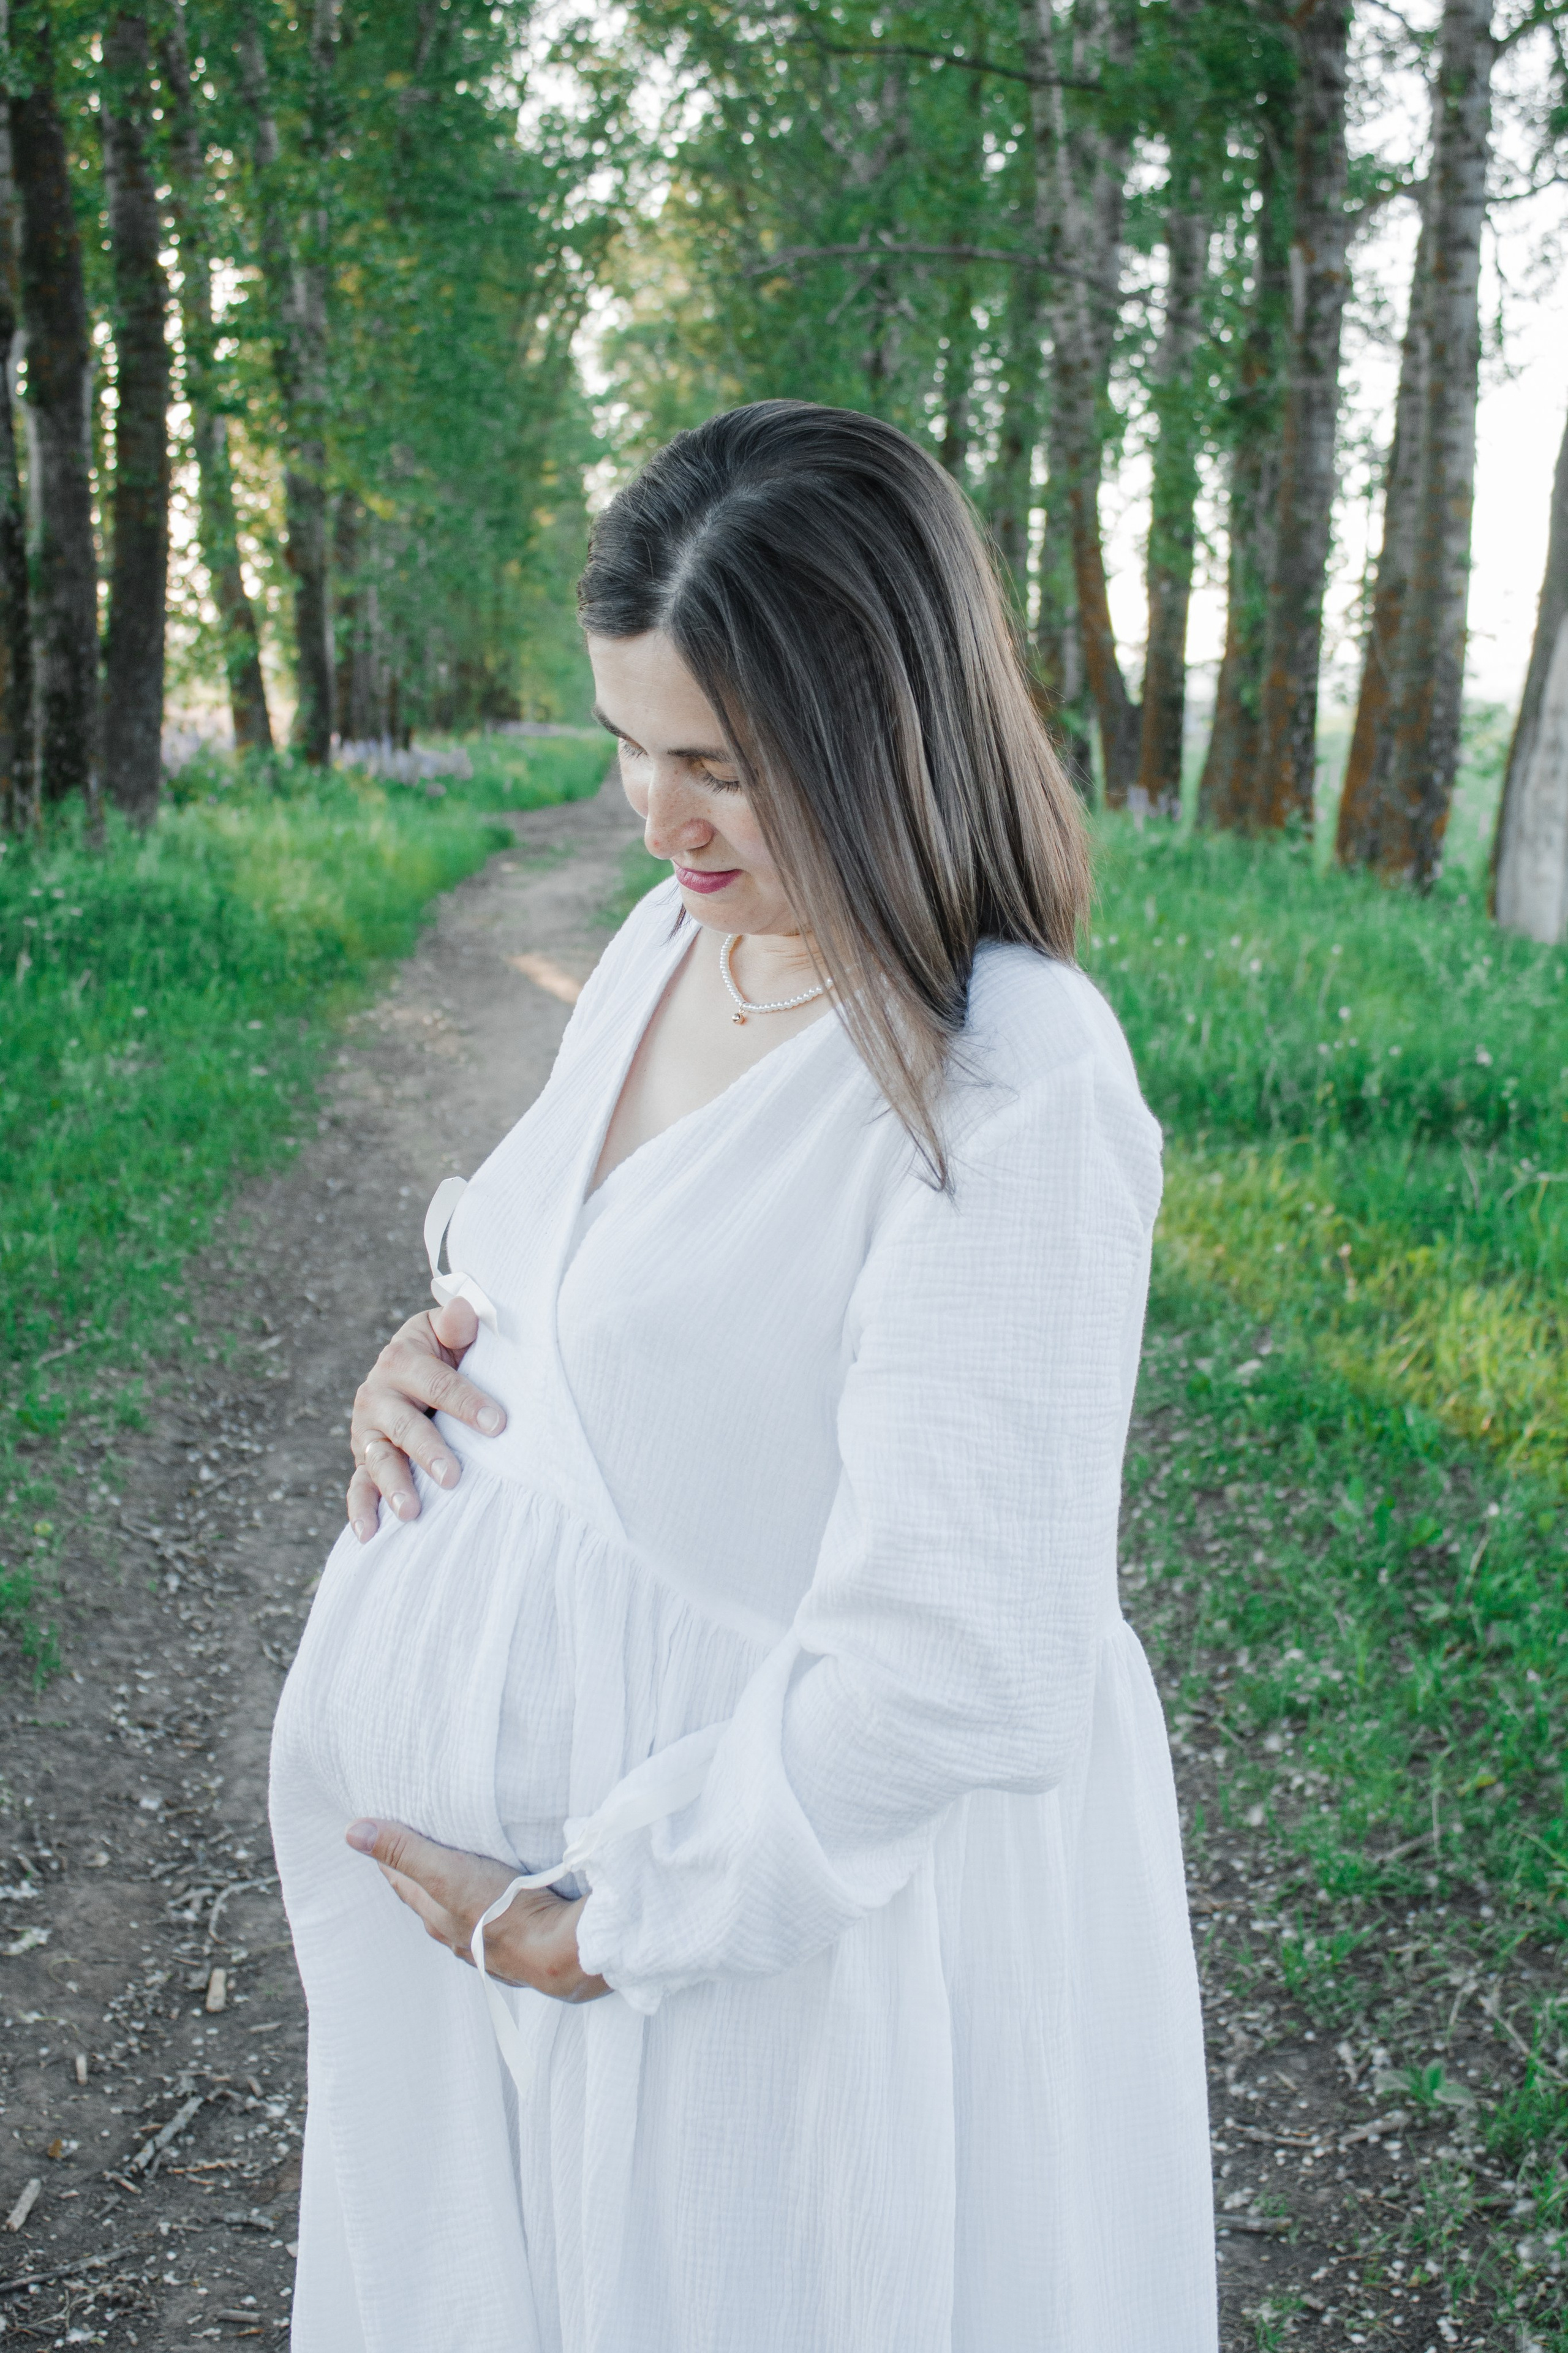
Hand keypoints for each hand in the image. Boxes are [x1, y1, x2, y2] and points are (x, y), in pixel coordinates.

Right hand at [345, 1296, 505, 1540]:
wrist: (411, 1368)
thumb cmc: (446, 1350)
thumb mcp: (449, 1331)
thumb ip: (457, 1323)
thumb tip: (464, 1308)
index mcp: (403, 1358)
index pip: (438, 1382)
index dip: (467, 1402)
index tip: (498, 1425)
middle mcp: (378, 1393)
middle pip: (405, 1426)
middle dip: (429, 1451)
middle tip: (453, 1477)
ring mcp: (368, 1430)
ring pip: (379, 1459)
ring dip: (394, 1485)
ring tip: (411, 1512)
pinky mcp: (363, 1457)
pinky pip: (358, 1485)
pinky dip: (360, 1510)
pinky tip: (368, 1535)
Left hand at [345, 1818, 607, 2003]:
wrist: (559, 1951)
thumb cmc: (502, 1908)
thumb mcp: (447, 1872)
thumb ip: (406, 1851)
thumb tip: (352, 1832)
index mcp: (436, 1915)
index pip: (403, 1882)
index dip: (391, 1859)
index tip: (382, 1835)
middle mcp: (455, 1935)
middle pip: (430, 1900)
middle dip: (420, 1877)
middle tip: (414, 1850)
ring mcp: (485, 1946)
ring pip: (460, 1915)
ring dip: (454, 1896)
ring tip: (455, 1876)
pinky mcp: (516, 1948)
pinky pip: (490, 1926)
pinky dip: (485, 1910)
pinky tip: (496, 1907)